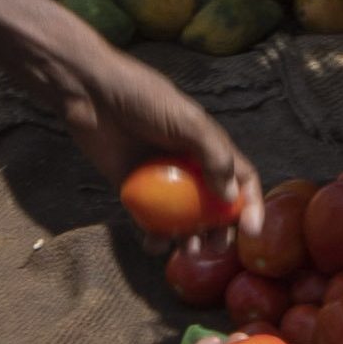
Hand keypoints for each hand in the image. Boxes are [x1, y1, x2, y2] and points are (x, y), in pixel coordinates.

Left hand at [55, 48, 263, 228]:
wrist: (90, 94)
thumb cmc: (142, 98)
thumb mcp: (187, 120)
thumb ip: (214, 155)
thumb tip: (231, 196)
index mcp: (207, 145)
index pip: (240, 178)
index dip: (251, 203)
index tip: (252, 230)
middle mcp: (188, 165)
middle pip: (214, 206)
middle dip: (220, 229)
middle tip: (216, 247)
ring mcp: (161, 180)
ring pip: (184, 218)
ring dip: (189, 238)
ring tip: (188, 250)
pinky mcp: (133, 190)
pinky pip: (149, 221)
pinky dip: (154, 236)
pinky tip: (153, 243)